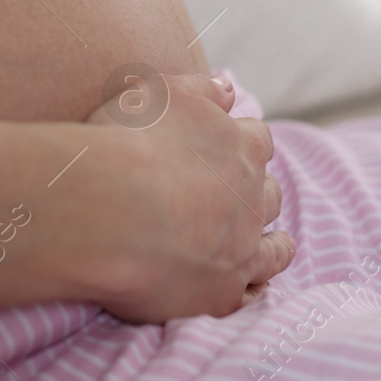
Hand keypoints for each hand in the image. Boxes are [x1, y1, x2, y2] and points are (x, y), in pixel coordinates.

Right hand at [83, 72, 294, 320]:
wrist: (106, 209)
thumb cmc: (126, 142)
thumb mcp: (160, 92)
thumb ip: (200, 88)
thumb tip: (228, 90)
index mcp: (241, 146)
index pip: (256, 140)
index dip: (241, 143)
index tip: (229, 147)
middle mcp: (251, 197)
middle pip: (267, 193)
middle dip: (255, 191)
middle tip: (236, 195)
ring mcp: (241, 248)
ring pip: (273, 247)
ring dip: (271, 242)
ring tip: (270, 243)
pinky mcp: (221, 293)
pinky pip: (250, 293)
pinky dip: (253, 287)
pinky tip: (252, 287)